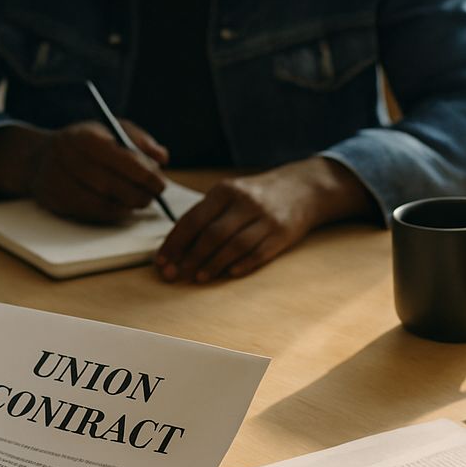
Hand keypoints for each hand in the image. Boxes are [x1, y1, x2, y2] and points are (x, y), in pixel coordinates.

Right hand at [0, 121, 169, 223]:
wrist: (40, 157)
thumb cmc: (86, 142)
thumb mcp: (111, 129)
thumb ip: (138, 140)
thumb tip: (161, 157)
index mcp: (84, 135)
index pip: (121, 158)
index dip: (145, 174)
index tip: (161, 183)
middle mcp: (67, 156)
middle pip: (110, 184)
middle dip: (138, 193)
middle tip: (153, 196)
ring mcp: (57, 179)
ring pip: (100, 202)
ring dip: (126, 205)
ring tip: (140, 201)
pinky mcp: (55, 199)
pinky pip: (90, 212)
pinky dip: (112, 213)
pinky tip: (122, 207)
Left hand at [156, 156, 374, 282]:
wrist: (302, 189)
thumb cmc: (257, 196)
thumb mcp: (230, 194)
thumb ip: (206, 216)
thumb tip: (177, 248)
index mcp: (225, 191)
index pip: (193, 219)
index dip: (175, 243)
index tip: (162, 261)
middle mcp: (245, 202)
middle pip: (212, 234)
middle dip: (190, 258)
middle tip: (176, 275)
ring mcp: (266, 218)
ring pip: (234, 246)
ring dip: (214, 265)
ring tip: (199, 277)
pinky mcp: (282, 234)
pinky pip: (259, 253)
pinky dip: (242, 265)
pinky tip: (229, 274)